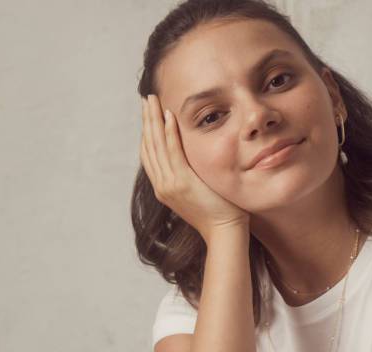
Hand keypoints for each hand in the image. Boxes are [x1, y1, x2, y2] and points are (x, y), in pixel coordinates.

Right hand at [140, 94, 249, 242]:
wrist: (224, 232)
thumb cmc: (218, 214)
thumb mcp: (198, 193)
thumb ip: (190, 177)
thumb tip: (193, 162)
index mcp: (164, 189)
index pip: (150, 155)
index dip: (147, 132)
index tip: (148, 114)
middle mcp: (163, 186)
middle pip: (149, 147)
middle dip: (147, 121)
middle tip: (147, 99)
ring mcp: (171, 185)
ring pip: (157, 146)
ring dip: (154, 121)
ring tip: (153, 101)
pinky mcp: (184, 182)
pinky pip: (173, 153)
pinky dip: (169, 134)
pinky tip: (168, 117)